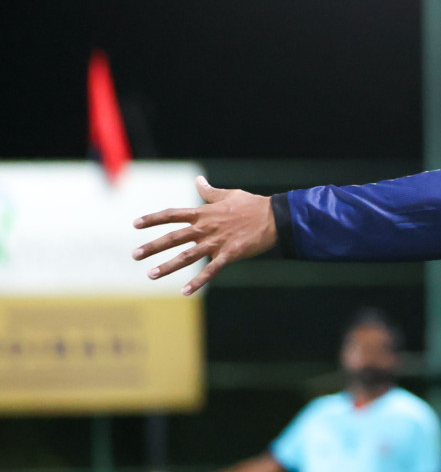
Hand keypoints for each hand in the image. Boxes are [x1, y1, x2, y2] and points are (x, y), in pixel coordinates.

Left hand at [132, 176, 276, 294]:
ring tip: (151, 275)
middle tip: (135, 255)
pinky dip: (197, 282)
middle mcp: (205, 228)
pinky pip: (210, 271)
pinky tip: (185, 292)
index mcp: (203, 213)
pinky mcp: (229, 254)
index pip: (172, 215)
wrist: (275, 217)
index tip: (135, 224)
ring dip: (168, 266)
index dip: (152, 219)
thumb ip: (210, 191)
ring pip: (187, 256)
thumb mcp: (229, 194)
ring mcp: (216, 242)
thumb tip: (198, 180)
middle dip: (152, 247)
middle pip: (173, 238)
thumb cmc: (253, 205)